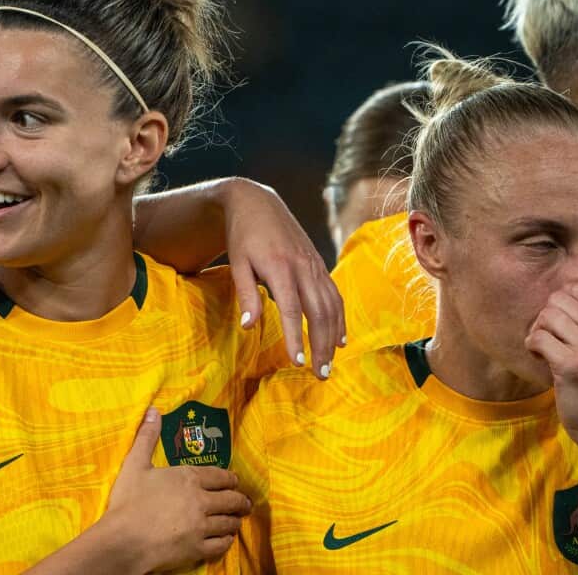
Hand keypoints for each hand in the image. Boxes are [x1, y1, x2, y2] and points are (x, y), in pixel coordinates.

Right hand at [104, 409, 250, 572]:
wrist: (123, 540)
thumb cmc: (128, 501)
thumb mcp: (135, 464)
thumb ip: (147, 437)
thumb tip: (153, 410)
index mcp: (188, 477)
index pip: (221, 476)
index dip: (231, 479)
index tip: (235, 482)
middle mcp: (201, 500)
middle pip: (232, 499)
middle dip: (241, 501)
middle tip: (244, 503)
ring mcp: (202, 526)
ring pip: (229, 522)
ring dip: (235, 520)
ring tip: (236, 520)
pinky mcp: (198, 549)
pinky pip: (221, 545)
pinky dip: (227, 541)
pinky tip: (226, 539)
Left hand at [223, 179, 344, 375]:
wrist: (257, 202)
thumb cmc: (243, 236)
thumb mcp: (237, 263)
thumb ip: (247, 294)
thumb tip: (250, 327)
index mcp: (280, 267)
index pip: (291, 309)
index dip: (295, 337)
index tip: (297, 362)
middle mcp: (303, 266)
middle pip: (318, 312)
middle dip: (321, 345)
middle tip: (320, 374)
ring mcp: (315, 265)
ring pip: (331, 305)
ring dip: (333, 336)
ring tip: (329, 363)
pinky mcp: (319, 264)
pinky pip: (334, 294)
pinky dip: (340, 318)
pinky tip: (340, 338)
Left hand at [526, 281, 577, 447]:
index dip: (560, 302)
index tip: (560, 324)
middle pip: (558, 299)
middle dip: (545, 317)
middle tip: (548, 338)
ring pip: (547, 315)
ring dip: (537, 332)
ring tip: (544, 350)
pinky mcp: (571, 365)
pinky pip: (538, 337)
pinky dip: (532, 347)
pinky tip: (541, 359)